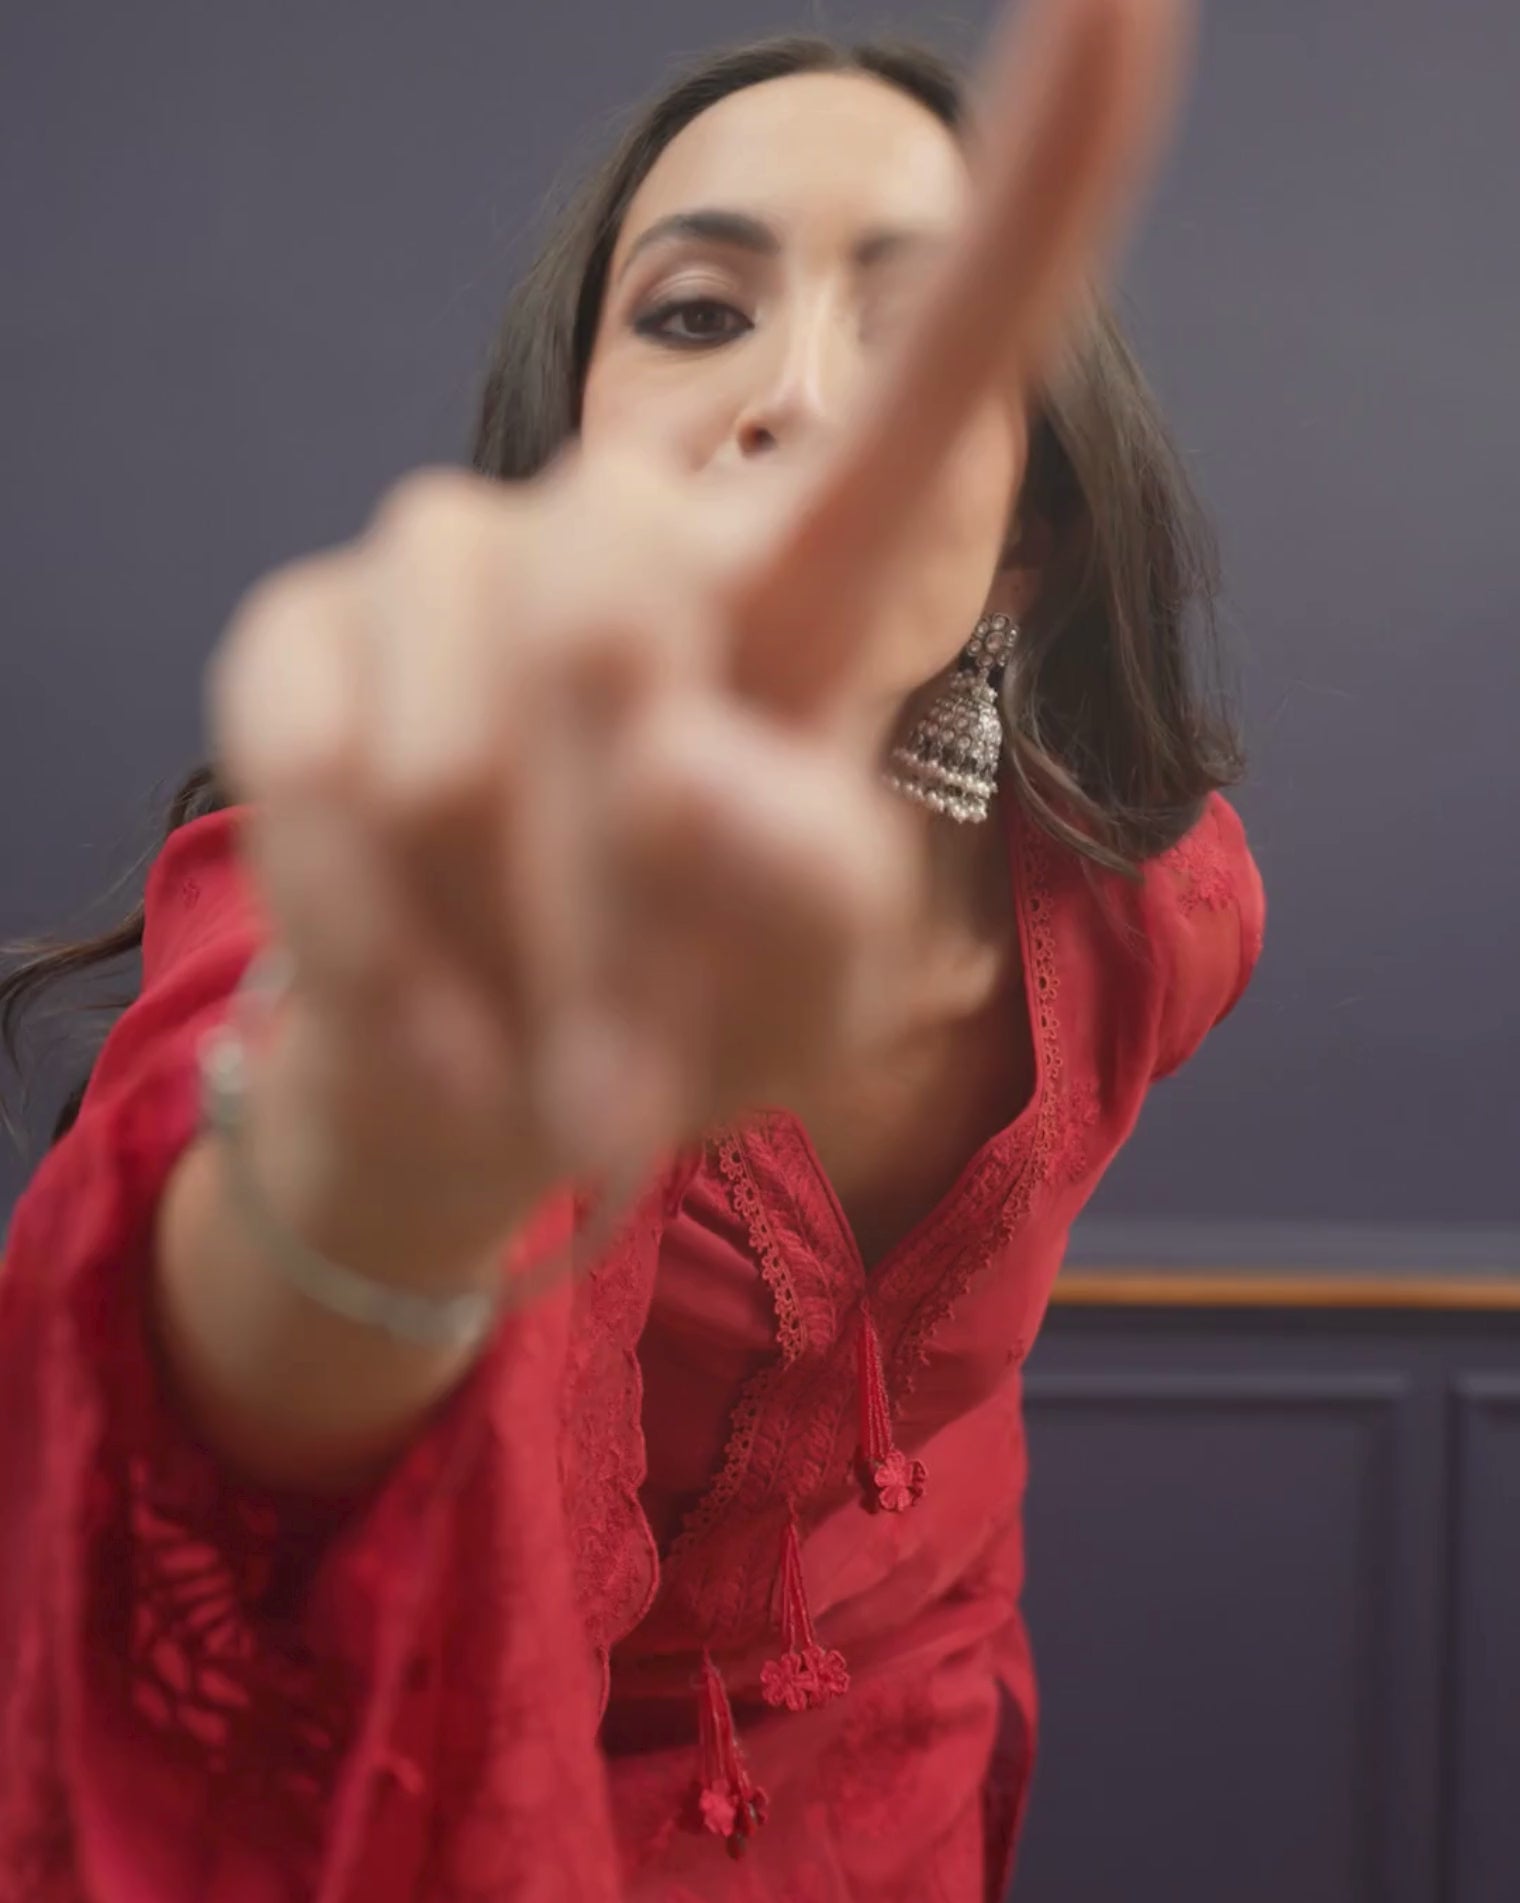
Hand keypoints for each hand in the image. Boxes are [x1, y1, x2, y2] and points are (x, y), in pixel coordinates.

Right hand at [208, 0, 1193, 1240]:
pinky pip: (320, 771)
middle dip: (615, 912)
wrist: (484, 1078)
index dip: (1036, 192)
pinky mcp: (297, 635)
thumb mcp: (804, 995)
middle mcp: (627, 528)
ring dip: (505, 957)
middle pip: (619, 624)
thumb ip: (810, 897)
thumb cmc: (679, 1014)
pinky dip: (377, 946)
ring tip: (533, 1059)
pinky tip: (427, 1020)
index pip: (939, 372)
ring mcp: (444, 563)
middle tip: (626, 1085)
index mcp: (803, 585)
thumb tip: (683, 760)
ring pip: (462, 740)